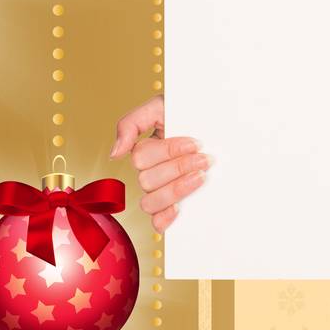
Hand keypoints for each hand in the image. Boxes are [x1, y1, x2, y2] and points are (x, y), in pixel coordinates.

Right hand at [108, 93, 211, 231]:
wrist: (215, 122)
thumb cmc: (187, 116)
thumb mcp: (160, 106)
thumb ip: (131, 123)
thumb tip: (114, 154)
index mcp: (145, 151)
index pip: (142, 158)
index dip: (170, 151)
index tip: (196, 143)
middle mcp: (150, 173)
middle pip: (147, 180)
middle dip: (179, 168)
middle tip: (205, 159)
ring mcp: (161, 192)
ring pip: (151, 202)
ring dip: (177, 189)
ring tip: (201, 176)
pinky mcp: (173, 208)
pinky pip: (157, 223)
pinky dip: (165, 218)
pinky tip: (180, 208)